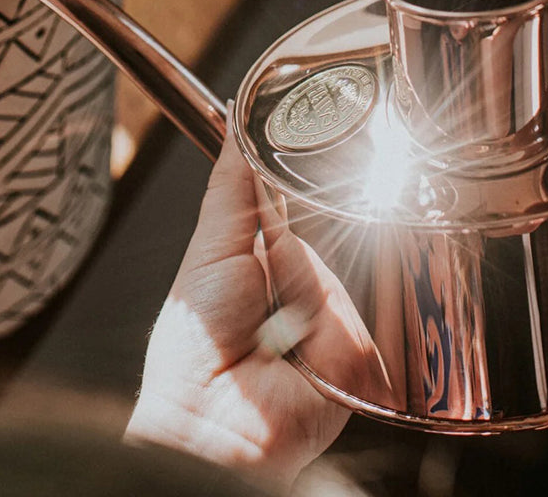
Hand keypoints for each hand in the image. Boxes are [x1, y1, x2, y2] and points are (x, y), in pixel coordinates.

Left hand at [125, 113, 381, 489]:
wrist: (208, 420)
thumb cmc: (193, 350)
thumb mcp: (210, 248)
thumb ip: (231, 187)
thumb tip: (238, 126)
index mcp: (265, 265)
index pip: (297, 215)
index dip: (301, 195)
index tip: (299, 164)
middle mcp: (301, 294)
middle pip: (324, 237)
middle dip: (290, 251)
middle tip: (257, 281)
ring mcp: (330, 326)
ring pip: (335, 275)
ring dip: (297, 289)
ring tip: (269, 326)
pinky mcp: (355, 358)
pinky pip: (349, 318)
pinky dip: (319, 324)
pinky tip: (295, 348)